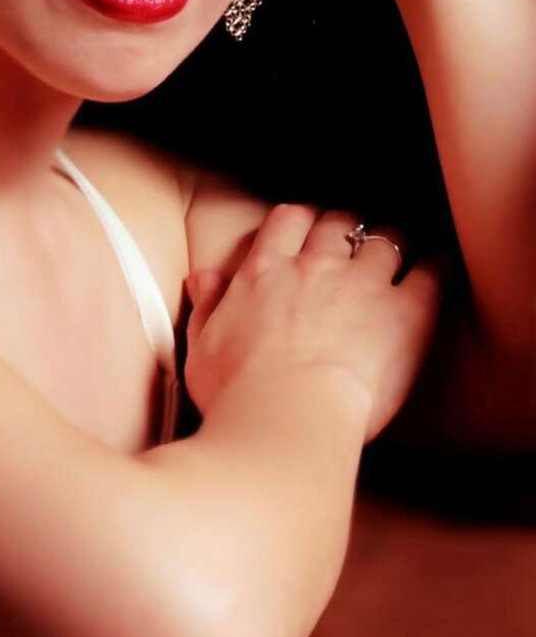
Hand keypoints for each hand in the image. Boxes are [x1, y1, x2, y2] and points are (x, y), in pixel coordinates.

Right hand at [184, 203, 442, 442]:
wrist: (287, 416)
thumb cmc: (237, 392)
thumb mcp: (202, 348)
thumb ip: (207, 307)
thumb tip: (203, 277)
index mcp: (264, 272)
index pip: (287, 220)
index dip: (301, 220)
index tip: (307, 228)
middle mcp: (314, 268)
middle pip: (338, 223)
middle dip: (346, 227)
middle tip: (352, 241)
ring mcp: (362, 286)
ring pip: (386, 239)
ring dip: (392, 242)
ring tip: (399, 251)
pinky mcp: (405, 313)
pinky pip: (429, 273)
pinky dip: (433, 267)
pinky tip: (434, 270)